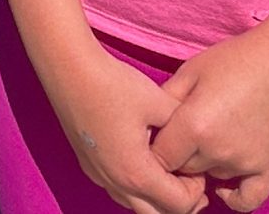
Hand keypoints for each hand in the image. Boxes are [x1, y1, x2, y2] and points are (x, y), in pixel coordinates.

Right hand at [44, 49, 207, 213]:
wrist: (68, 68)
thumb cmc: (113, 84)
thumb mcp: (161, 103)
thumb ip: (184, 127)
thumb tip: (196, 136)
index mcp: (136, 172)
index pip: (179, 204)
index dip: (196, 190)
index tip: (200, 168)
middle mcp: (115, 182)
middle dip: (178, 203)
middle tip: (191, 182)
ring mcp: (98, 175)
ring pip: (134, 205)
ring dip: (155, 197)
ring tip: (169, 171)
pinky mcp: (88, 165)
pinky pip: (118, 189)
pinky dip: (136, 186)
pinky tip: (144, 161)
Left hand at [146, 19, 268, 211]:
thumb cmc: (238, 59)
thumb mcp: (191, 71)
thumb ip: (164, 101)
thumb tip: (148, 126)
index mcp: (194, 125)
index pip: (159, 157)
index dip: (155, 147)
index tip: (160, 135)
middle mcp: (218, 150)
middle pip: (183, 170)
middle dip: (178, 155)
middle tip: (184, 134)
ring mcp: (246, 163)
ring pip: (209, 178)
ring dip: (205, 165)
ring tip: (211, 137)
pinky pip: (247, 201)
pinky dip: (233, 198)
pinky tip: (224, 184)